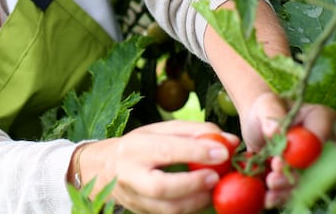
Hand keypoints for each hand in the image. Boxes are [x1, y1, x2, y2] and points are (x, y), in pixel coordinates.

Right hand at [75, 120, 239, 213]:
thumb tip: (230, 141)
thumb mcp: (161, 130)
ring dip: (196, 201)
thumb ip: (195, 132)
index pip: (166, 149)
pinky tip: (205, 197)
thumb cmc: (140, 145)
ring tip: (214, 188)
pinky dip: (191, 208)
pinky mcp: (142, 213)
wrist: (104, 169)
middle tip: (216, 176)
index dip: (196, 151)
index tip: (223, 151)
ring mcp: (135, 198)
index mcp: (136, 146)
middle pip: (161, 186)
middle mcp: (131, 174)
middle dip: (193, 183)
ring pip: (167, 208)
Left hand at [240, 92, 335, 207]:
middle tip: (273, 179)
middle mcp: (325, 143)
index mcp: (322, 119)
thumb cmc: (265, 109)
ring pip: (308, 181)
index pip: (322, 136)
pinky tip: (269, 199)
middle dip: (295, 176)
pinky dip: (282, 196)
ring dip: (288, 189)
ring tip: (269, 189)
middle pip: (318, 165)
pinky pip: (296, 190)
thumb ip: (271, 115)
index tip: (279, 161)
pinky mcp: (303, 177)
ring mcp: (316, 163)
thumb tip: (274, 132)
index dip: (303, 153)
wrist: (258, 125)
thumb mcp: (265, 105)